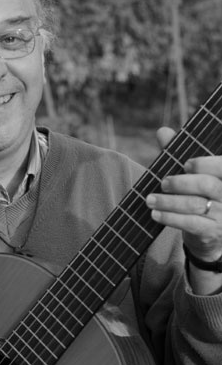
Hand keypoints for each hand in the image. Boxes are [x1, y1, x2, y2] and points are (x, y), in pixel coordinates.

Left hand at [146, 127, 221, 262]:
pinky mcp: (213, 233)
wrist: (210, 233)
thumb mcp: (194, 175)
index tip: (186, 164)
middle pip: (207, 185)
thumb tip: (162, 131)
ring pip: (195, 205)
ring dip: (168, 201)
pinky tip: (155, 214)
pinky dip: (170, 218)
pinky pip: (190, 223)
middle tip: (163, 183)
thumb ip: (178, 153)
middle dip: (181, 183)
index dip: (204, 164)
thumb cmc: (201, 196)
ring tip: (150, 199)